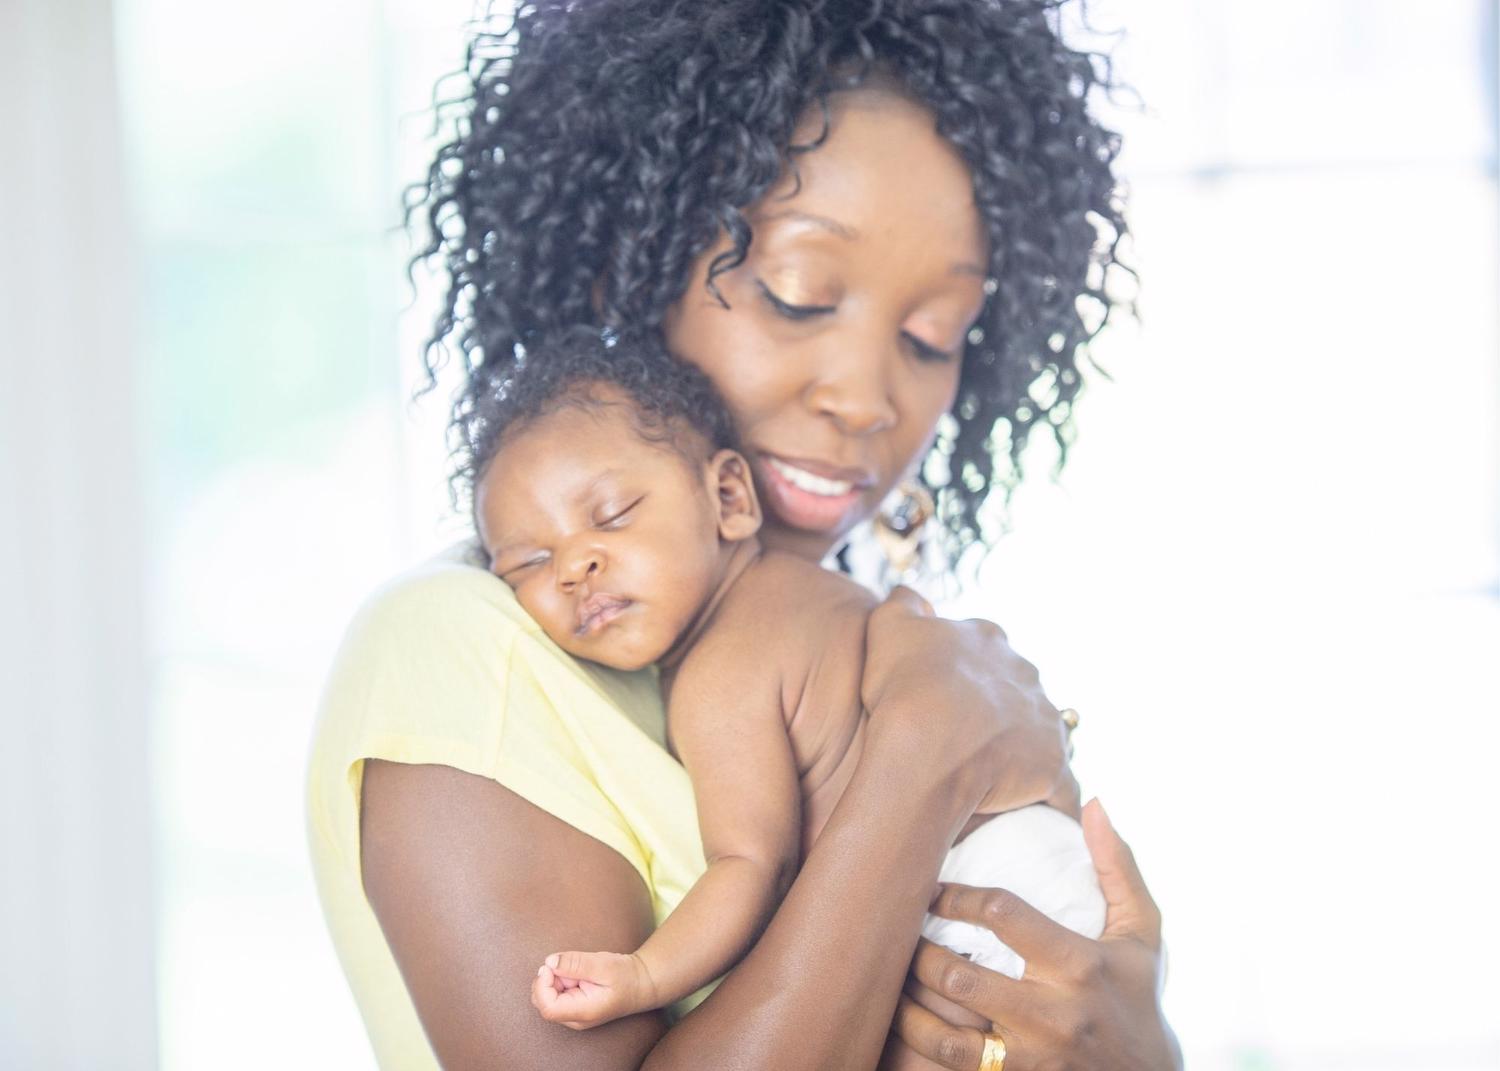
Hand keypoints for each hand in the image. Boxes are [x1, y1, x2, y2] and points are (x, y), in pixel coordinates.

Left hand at [531, 950, 654, 1030]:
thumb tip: (548, 962)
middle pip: (541, 1001)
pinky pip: (554, 993)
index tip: (552, 966)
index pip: (547, 1007)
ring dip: (555, 978)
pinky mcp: (571, 1007)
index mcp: (583, 1012)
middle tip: (570, 967)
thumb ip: (576, 963)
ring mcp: (572, 1015)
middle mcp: (574, 1018)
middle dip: (548, 979)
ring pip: (545, 996)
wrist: (639, 984)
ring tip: (579, 972)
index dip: (542, 985)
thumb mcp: (603, 965)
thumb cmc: (625, 976)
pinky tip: (578, 976)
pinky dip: (560, 979)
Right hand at [861, 587, 1076, 820]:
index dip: (961, 671)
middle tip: (962, 737)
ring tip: (994, 776)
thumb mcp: (889, 625)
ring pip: (1041, 733)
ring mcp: (1045, 721)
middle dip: (997, 708)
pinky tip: (1037, 813)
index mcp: (990, 641)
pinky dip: (1052, 800)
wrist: (926, 746)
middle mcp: (1026, 674)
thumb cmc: (904, 687)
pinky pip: (1060, 788)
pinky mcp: (1053, 767)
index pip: (984, 650)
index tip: (940, 694)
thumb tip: (912, 594)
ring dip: (1024, 749)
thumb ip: (902, 602)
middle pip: (1016, 690)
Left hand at [887, 801, 1181, 1070]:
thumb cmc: (1138, 997)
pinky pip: (952, 1069)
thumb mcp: (1142, 934)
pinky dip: (917, 1046)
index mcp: (1080, 965)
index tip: (932, 887)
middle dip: (918, 951)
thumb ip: (1118, 868)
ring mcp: (1032, 1058)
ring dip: (907, 1005)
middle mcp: (1054, 1015)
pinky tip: (897, 1023)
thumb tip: (1097, 804)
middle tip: (897, 929)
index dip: (957, 895)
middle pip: (960, 977)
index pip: (1003, 915)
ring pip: (946, 1036)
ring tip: (887, 975)